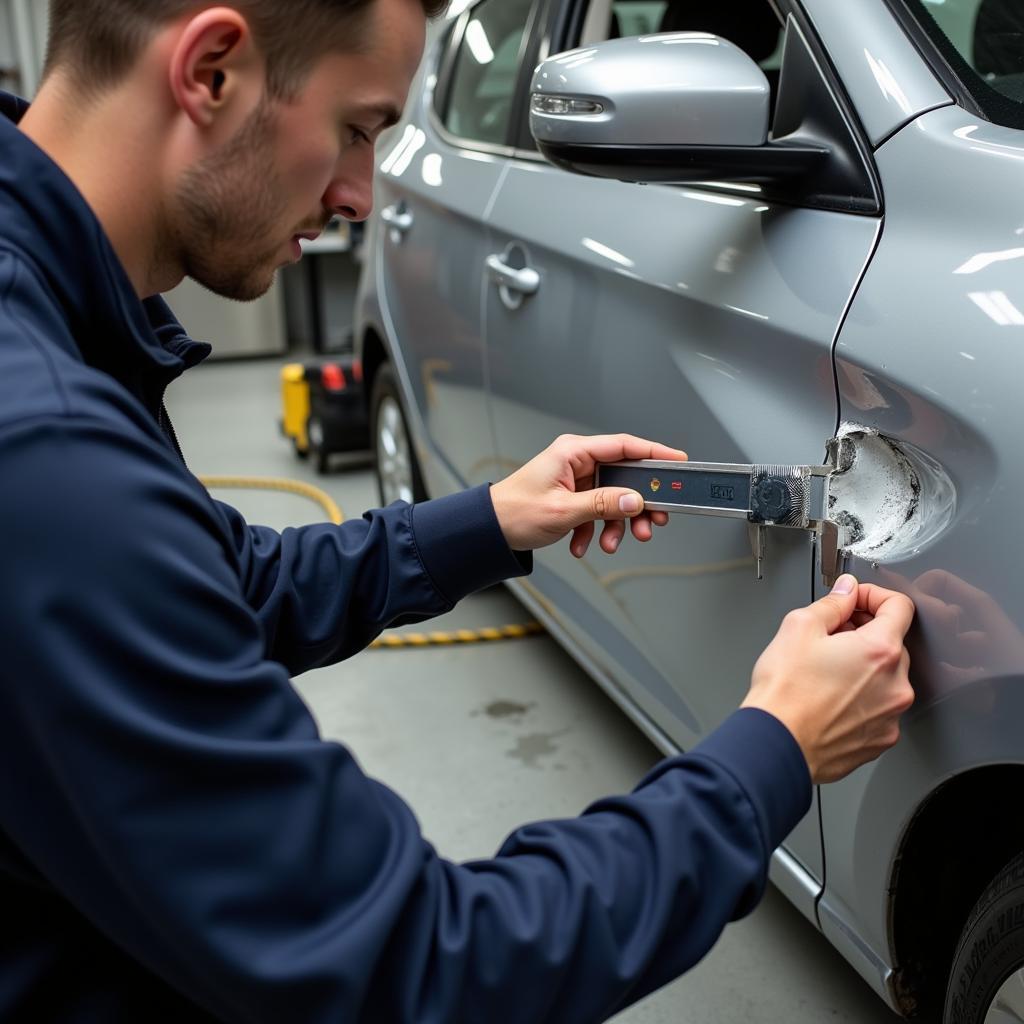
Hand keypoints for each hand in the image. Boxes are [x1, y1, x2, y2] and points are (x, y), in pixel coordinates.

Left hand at [489, 433, 687, 554]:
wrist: (490, 530)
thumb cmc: (514, 512)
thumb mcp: (564, 511)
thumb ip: (603, 504)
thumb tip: (634, 501)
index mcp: (574, 451)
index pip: (625, 446)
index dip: (655, 453)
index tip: (678, 462)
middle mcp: (577, 461)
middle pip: (623, 476)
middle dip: (637, 503)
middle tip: (653, 520)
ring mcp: (575, 479)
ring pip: (612, 498)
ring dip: (615, 524)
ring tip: (612, 543)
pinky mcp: (573, 497)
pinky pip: (596, 511)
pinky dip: (594, 530)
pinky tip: (583, 545)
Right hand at [741, 575, 915, 783]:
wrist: (776, 745)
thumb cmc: (785, 693)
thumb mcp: (798, 628)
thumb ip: (832, 603)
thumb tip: (846, 592)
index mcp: (880, 651)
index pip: (900, 606)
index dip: (874, 595)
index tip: (856, 600)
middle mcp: (896, 684)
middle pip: (892, 643)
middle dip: (864, 633)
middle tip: (830, 637)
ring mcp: (891, 715)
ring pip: (885, 677)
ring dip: (863, 667)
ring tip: (825, 672)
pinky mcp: (881, 738)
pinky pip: (878, 707)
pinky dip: (861, 698)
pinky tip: (829, 697)